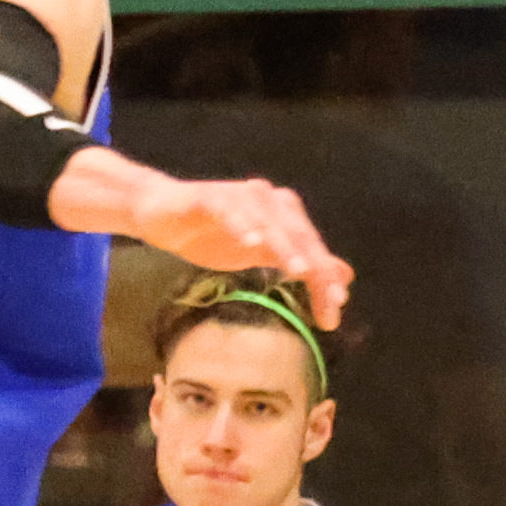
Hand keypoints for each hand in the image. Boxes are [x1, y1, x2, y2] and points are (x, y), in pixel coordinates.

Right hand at [131, 174, 353, 325]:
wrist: (161, 213)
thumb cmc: (214, 233)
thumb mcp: (262, 254)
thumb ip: (301, 262)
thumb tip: (344, 277)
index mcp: (284, 212)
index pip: (312, 247)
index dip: (327, 277)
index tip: (336, 308)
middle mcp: (268, 199)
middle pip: (299, 236)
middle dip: (316, 269)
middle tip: (330, 300)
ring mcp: (239, 196)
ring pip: (269, 222)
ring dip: (285, 246)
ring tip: (300, 271)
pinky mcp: (209, 198)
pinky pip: (228, 210)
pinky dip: (241, 224)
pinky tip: (251, 243)